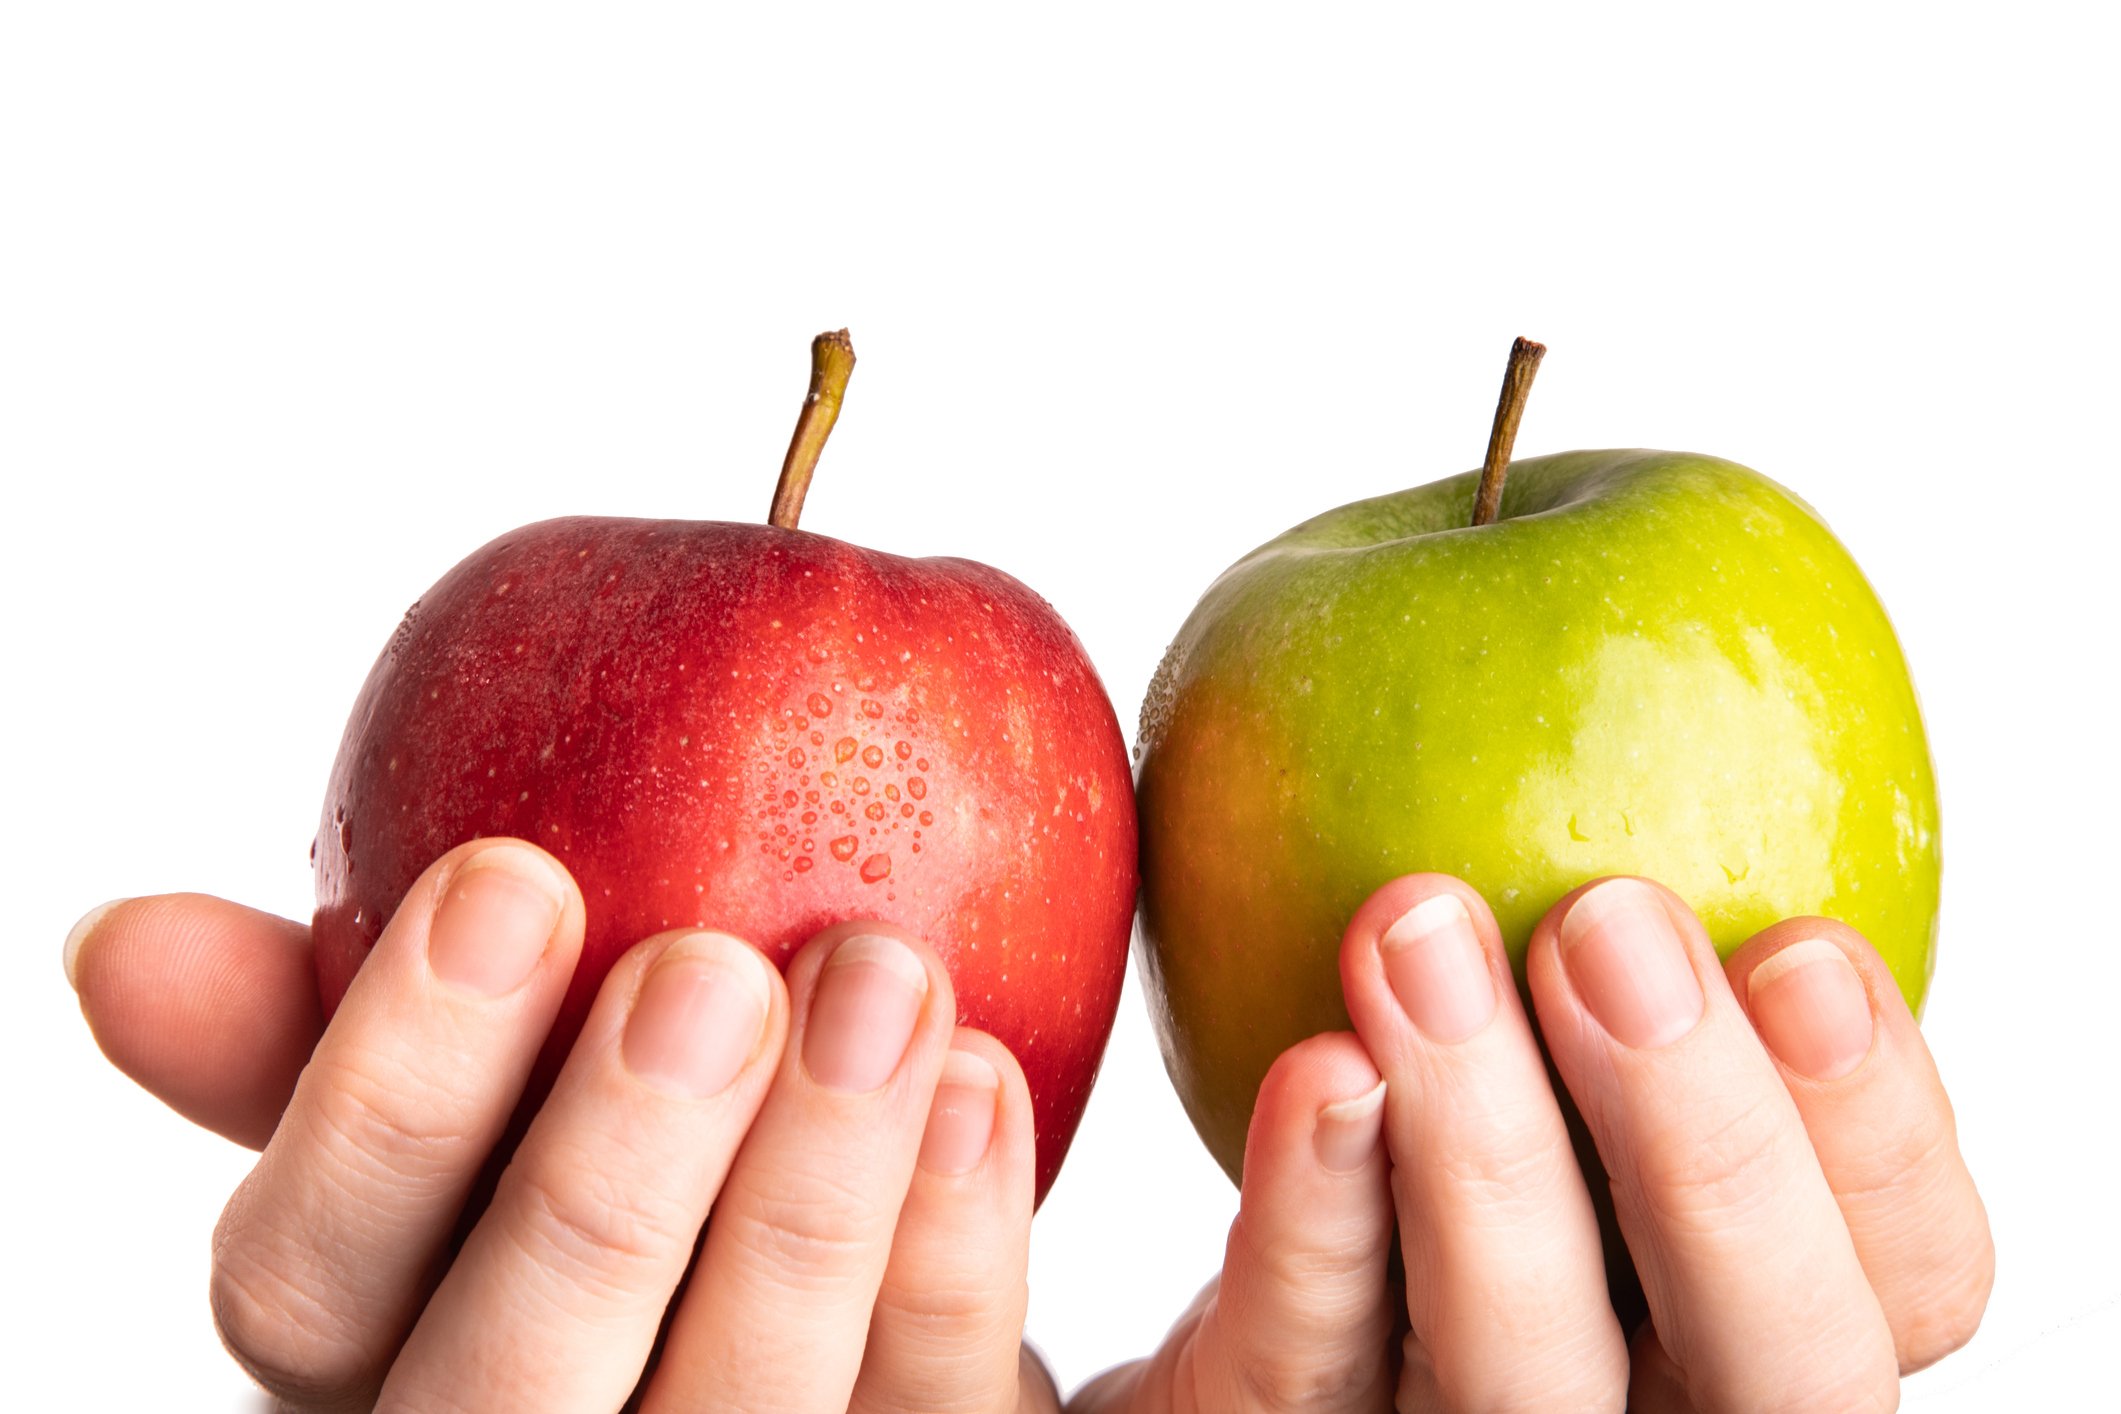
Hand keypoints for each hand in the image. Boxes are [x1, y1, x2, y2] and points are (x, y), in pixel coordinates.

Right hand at [67, 838, 1062, 1412]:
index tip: (508, 873)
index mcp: (401, 1351)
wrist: (868, 1319)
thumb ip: (352, 1034)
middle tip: (702, 966)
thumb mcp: (492, 1095)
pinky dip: (945, 1246)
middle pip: (509, 1393)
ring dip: (807, 1196)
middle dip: (598, 1178)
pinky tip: (976, 1086)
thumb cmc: (655, 1170)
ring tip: (887, 977)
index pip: (309, 1288)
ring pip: (734, 1413)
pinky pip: (923, 1411)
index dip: (381, 1097)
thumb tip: (122, 940)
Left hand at [1074, 874, 1990, 1411]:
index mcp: (1740, 1306)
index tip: (1802, 938)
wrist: (1213, 1280)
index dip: (1880, 1131)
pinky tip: (1314, 1068)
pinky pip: (1297, 1359)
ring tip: (1415, 929)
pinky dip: (1312, 1212)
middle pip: (1762, 1361)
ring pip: (1520, 1372)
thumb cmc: (1420, 1106)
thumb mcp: (1557, 1010)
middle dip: (1709, 1145)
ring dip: (1485, 1151)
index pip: (1902, 1276)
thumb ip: (1622, 917)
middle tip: (1607, 921)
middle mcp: (1633, 1401)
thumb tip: (1627, 650)